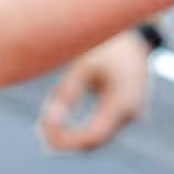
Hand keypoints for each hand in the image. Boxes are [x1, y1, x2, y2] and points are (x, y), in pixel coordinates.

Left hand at [39, 31, 153, 151]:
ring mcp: (131, 114)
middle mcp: (131, 113)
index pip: (95, 135)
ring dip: (74, 137)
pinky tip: (60, 123)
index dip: (69, 141)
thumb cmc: (105, 46)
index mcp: (123, 100)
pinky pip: (103, 128)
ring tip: (45, 127)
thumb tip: (47, 124)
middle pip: (96, 141)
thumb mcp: (83, 65)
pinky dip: (82, 129)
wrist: (132, 32)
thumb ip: (66, 94)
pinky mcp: (126, 111)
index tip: (44, 134)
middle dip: (68, 141)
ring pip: (99, 137)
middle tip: (40, 131)